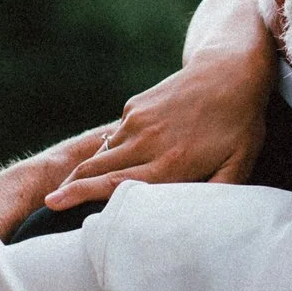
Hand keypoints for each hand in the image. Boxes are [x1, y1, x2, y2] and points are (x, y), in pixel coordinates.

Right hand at [46, 45, 274, 209]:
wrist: (230, 69)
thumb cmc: (240, 122)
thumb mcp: (239, 163)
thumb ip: (219, 193)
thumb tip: (201, 221)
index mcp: (171, 162)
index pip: (115, 184)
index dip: (81, 195)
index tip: (53, 203)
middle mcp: (147, 141)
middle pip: (96, 169)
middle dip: (71, 186)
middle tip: (51, 201)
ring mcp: (138, 121)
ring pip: (103, 152)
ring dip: (88, 169)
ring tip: (74, 185)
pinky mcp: (136, 106)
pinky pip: (119, 134)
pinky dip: (115, 149)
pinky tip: (127, 155)